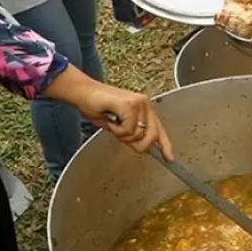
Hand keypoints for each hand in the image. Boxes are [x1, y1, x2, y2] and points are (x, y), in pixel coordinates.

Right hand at [44, 66, 173, 159]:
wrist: (83, 93)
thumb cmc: (97, 107)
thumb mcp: (118, 126)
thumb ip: (132, 135)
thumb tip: (143, 148)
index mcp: (143, 109)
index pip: (159, 129)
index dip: (165, 145)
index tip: (169, 157)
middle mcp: (144, 104)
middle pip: (152, 135)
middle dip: (138, 144)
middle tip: (122, 138)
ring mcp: (139, 103)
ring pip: (139, 134)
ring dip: (122, 135)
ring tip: (113, 123)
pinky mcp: (130, 105)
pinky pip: (128, 130)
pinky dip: (117, 130)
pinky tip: (110, 119)